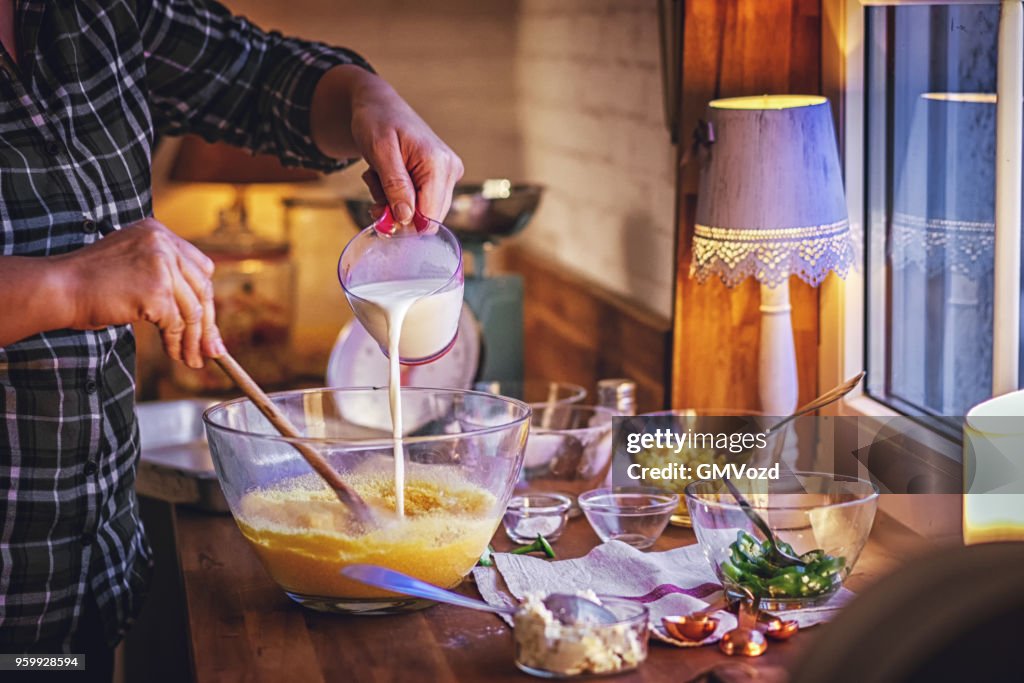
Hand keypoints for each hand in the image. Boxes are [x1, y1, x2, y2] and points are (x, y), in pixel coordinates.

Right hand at [57, 218, 223, 367]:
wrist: (58, 288)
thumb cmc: (89, 284)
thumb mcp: (134, 268)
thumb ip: (165, 278)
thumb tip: (201, 316)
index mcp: (158, 232)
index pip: (200, 267)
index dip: (205, 298)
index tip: (208, 323)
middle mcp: (163, 243)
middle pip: (202, 288)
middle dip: (208, 323)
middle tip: (212, 350)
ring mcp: (161, 264)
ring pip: (192, 310)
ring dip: (193, 339)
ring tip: (192, 359)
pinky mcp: (156, 290)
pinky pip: (176, 323)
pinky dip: (176, 342)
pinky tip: (174, 354)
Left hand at [312, 66, 463, 224]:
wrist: (379, 104)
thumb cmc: (377, 120)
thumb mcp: (379, 151)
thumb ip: (395, 185)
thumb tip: (406, 218)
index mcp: (438, 164)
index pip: (430, 217)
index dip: (403, 224)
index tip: (377, 211)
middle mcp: (450, 170)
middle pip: (428, 218)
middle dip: (397, 212)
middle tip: (375, 187)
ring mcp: (448, 174)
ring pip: (422, 212)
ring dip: (394, 203)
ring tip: (379, 177)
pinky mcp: (441, 177)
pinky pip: (421, 202)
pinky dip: (399, 197)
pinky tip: (388, 177)